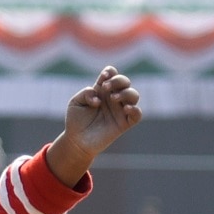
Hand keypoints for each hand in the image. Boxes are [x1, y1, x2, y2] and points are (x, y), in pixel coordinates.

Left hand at [46, 67, 141, 186]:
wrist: (77, 141)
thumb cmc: (76, 121)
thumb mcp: (75, 102)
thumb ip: (86, 93)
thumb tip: (99, 98)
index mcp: (102, 91)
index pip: (112, 75)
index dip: (110, 72)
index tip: (103, 77)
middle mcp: (113, 99)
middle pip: (125, 82)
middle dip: (118, 80)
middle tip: (105, 87)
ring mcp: (120, 111)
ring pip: (134, 95)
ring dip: (126, 93)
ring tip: (113, 98)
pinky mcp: (124, 124)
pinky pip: (137, 115)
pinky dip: (135, 110)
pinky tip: (126, 109)